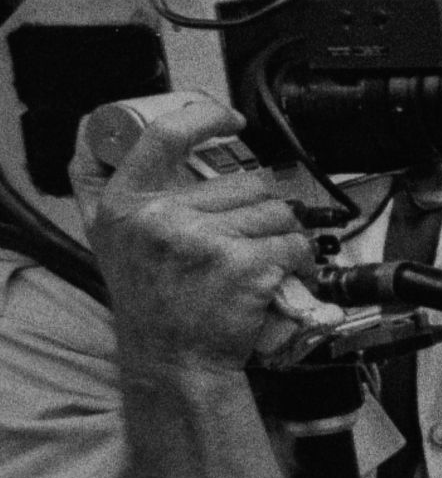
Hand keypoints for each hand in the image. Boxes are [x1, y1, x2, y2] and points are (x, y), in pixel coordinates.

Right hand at [75, 94, 336, 371]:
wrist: (174, 361)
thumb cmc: (153, 302)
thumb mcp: (112, 241)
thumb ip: (107, 191)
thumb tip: (110, 138)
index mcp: (125, 205)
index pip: (163, 136)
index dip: (202, 116)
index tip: (227, 118)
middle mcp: (160, 218)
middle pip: (245, 181)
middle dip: (257, 210)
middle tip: (239, 244)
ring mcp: (202, 240)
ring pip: (275, 211)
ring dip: (279, 235)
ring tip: (256, 263)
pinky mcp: (243, 264)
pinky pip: (294, 243)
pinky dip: (299, 260)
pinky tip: (279, 277)